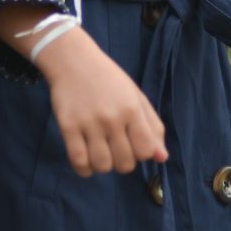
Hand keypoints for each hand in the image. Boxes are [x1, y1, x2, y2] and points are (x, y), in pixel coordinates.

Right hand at [32, 27, 167, 176]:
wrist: (74, 61)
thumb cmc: (109, 80)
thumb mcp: (136, 96)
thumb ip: (152, 126)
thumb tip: (162, 158)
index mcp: (132, 109)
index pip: (145, 150)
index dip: (141, 154)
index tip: (133, 144)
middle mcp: (112, 118)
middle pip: (124, 163)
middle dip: (123, 162)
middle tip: (115, 148)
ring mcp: (89, 123)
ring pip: (102, 166)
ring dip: (103, 165)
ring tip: (100, 153)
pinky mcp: (68, 127)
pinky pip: (78, 161)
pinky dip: (84, 169)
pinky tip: (86, 159)